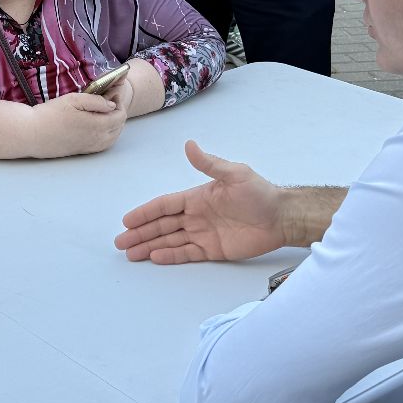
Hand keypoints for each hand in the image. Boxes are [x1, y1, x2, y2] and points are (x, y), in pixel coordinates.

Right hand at [28, 88, 129, 157]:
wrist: (31, 133)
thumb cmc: (50, 114)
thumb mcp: (73, 99)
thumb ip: (96, 101)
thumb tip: (112, 105)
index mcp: (96, 125)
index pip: (119, 116)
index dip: (119, 103)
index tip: (112, 94)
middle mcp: (96, 139)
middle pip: (119, 127)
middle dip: (118, 113)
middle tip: (110, 101)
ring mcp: (89, 147)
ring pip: (113, 138)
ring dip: (114, 125)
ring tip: (106, 113)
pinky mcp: (81, 151)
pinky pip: (103, 145)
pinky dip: (108, 136)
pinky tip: (99, 128)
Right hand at [115, 141, 285, 263]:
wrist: (281, 218)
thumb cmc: (259, 193)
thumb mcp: (235, 174)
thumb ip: (210, 164)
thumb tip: (189, 145)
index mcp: (197, 197)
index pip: (165, 206)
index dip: (146, 213)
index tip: (128, 220)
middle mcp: (196, 216)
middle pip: (162, 225)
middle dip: (141, 233)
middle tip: (120, 242)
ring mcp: (203, 234)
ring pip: (170, 240)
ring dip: (150, 245)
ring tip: (131, 253)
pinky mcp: (213, 250)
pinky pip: (187, 253)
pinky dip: (171, 255)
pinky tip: (155, 257)